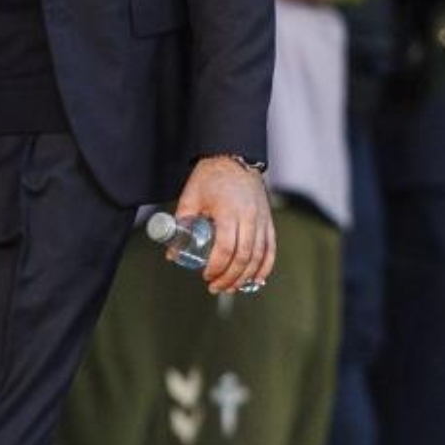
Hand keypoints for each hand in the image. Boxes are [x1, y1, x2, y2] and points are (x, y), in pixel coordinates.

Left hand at [174, 157, 275, 294]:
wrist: (234, 157)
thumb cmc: (210, 176)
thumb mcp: (191, 197)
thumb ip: (181, 224)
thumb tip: (173, 253)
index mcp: (228, 212)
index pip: (226, 249)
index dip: (216, 267)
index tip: (206, 275)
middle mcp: (249, 217)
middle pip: (243, 257)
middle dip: (229, 277)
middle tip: (216, 287)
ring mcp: (262, 219)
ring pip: (259, 256)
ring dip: (246, 276)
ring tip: (232, 287)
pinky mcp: (268, 220)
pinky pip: (271, 248)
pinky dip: (265, 267)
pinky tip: (256, 279)